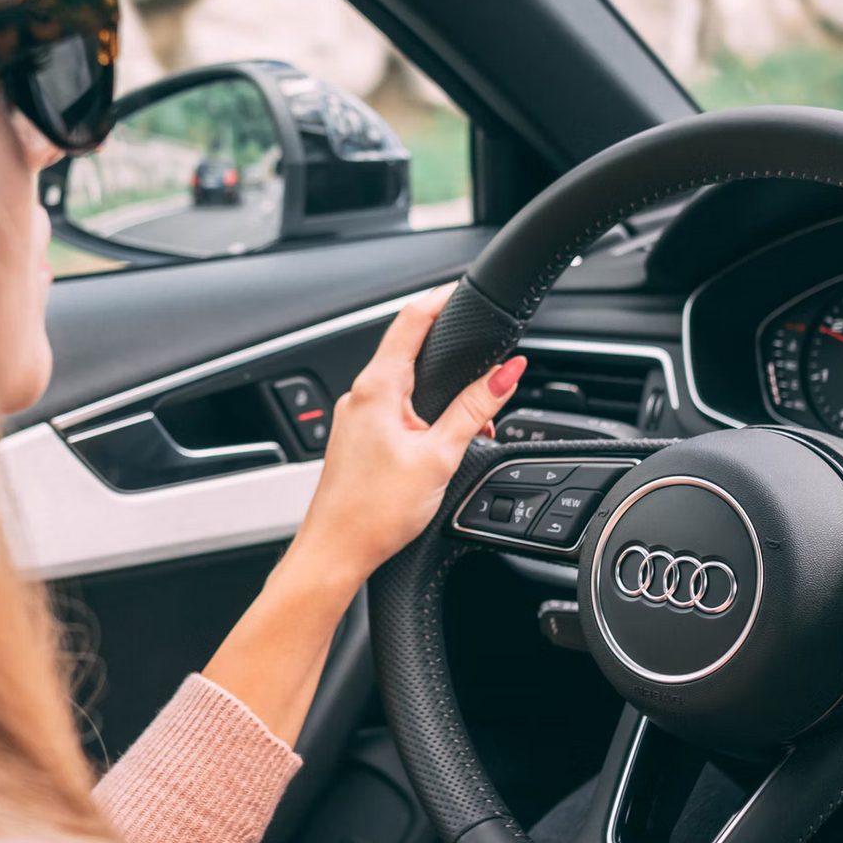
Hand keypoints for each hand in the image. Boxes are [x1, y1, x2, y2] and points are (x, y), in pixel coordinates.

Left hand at [289, 285, 526, 586]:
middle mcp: (359, 396)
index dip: (440, 299)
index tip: (463, 290)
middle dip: (450, 355)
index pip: (411, 320)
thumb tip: (507, 372)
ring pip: (403, 386)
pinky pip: (393, 411)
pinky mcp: (356, 439)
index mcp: (377, 388)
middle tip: (484, 361)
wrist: (335, 553)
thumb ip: (475, 409)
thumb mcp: (439, 455)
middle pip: (408, 350)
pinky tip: (440, 443)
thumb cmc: (374, 512)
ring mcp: (354, 417)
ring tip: (472, 423)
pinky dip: (422, 416)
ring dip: (439, 394)